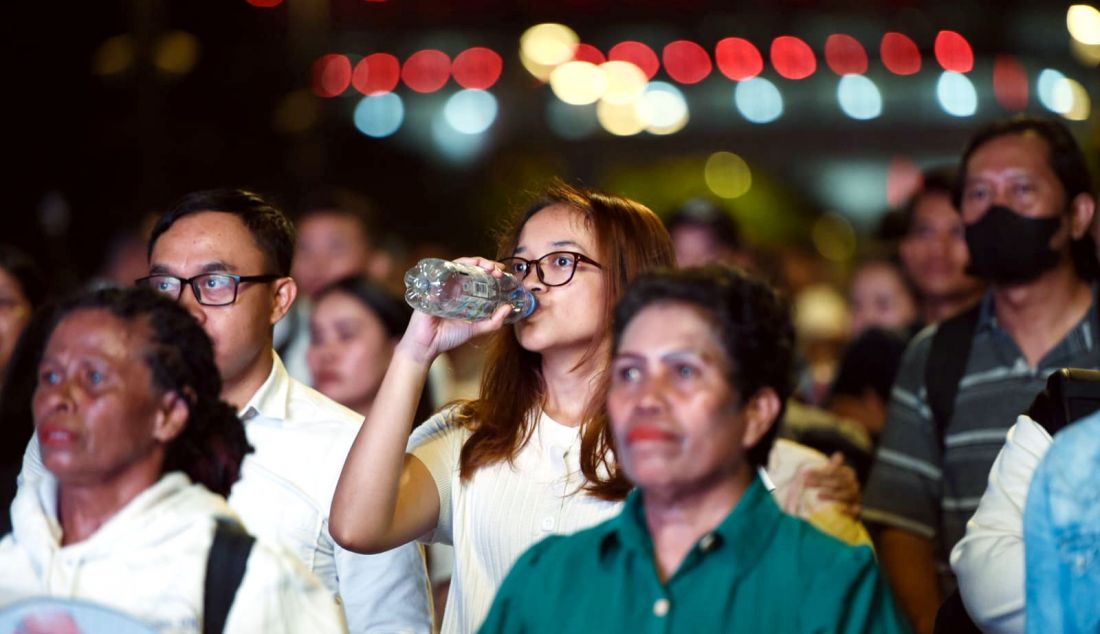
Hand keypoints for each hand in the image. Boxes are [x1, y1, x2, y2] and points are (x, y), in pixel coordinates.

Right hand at [397, 257, 511, 363]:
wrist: (428, 345)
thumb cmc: (449, 336)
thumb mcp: (476, 329)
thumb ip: (493, 321)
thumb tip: (509, 308)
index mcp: (463, 293)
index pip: (477, 275)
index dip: (490, 270)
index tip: (502, 272)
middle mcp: (453, 286)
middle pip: (469, 266)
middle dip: (485, 264)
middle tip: (498, 270)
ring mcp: (442, 285)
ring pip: (458, 265)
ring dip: (474, 263)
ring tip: (488, 268)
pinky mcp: (431, 287)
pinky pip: (441, 272)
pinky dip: (454, 268)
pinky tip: (467, 269)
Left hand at [803, 451, 860, 516]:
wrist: (845, 501)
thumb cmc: (835, 484)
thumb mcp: (832, 474)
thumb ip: (833, 466)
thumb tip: (839, 455)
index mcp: (849, 473)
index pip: (835, 471)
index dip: (821, 472)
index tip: (806, 473)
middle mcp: (854, 484)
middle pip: (838, 482)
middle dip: (821, 482)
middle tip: (806, 483)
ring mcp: (855, 497)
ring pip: (845, 495)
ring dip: (832, 495)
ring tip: (818, 496)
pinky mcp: (856, 509)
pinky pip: (856, 509)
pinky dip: (849, 510)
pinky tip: (840, 510)